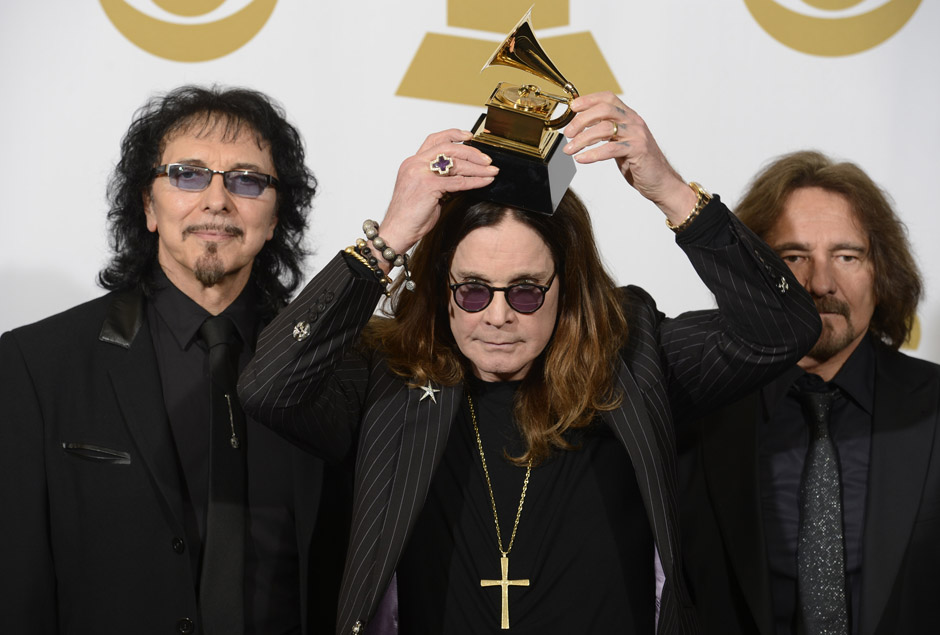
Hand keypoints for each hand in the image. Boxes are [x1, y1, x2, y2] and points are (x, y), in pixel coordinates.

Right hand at [377, 130, 497, 258]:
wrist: (397, 231)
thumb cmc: (409, 215)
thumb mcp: (424, 191)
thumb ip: (438, 179)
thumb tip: (461, 175)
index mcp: (412, 162)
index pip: (434, 140)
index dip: (453, 135)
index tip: (470, 136)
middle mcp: (415, 164)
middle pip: (449, 148)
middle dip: (472, 153)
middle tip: (487, 160)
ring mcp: (421, 173)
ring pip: (456, 164)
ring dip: (478, 167)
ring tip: (492, 171)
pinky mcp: (429, 186)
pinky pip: (458, 181)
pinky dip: (475, 181)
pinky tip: (485, 182)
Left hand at [562, 92, 695, 221]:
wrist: (661, 182)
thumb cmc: (639, 163)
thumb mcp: (620, 143)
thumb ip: (607, 133)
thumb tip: (582, 128)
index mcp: (629, 117)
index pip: (608, 98)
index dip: (588, 100)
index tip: (572, 107)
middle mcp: (634, 122)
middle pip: (603, 110)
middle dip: (581, 120)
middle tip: (568, 133)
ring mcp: (637, 135)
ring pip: (604, 129)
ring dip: (582, 139)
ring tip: (570, 149)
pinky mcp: (638, 151)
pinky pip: (610, 149)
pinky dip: (592, 154)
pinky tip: (581, 159)